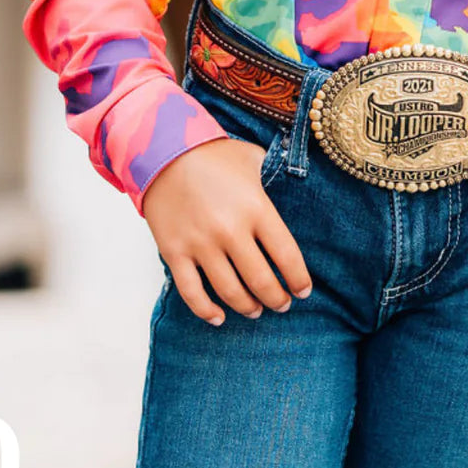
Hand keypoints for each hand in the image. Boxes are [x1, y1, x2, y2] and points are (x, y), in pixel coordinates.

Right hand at [141, 137, 312, 324]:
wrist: (164, 150)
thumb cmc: (214, 155)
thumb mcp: (252, 158)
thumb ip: (274, 174)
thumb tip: (296, 181)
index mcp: (256, 208)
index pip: (286, 255)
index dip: (298, 279)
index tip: (304, 291)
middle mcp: (230, 230)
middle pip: (261, 281)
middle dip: (276, 299)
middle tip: (282, 305)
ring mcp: (201, 244)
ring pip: (230, 292)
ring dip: (247, 307)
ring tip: (255, 310)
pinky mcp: (175, 253)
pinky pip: (192, 293)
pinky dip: (206, 311)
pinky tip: (218, 317)